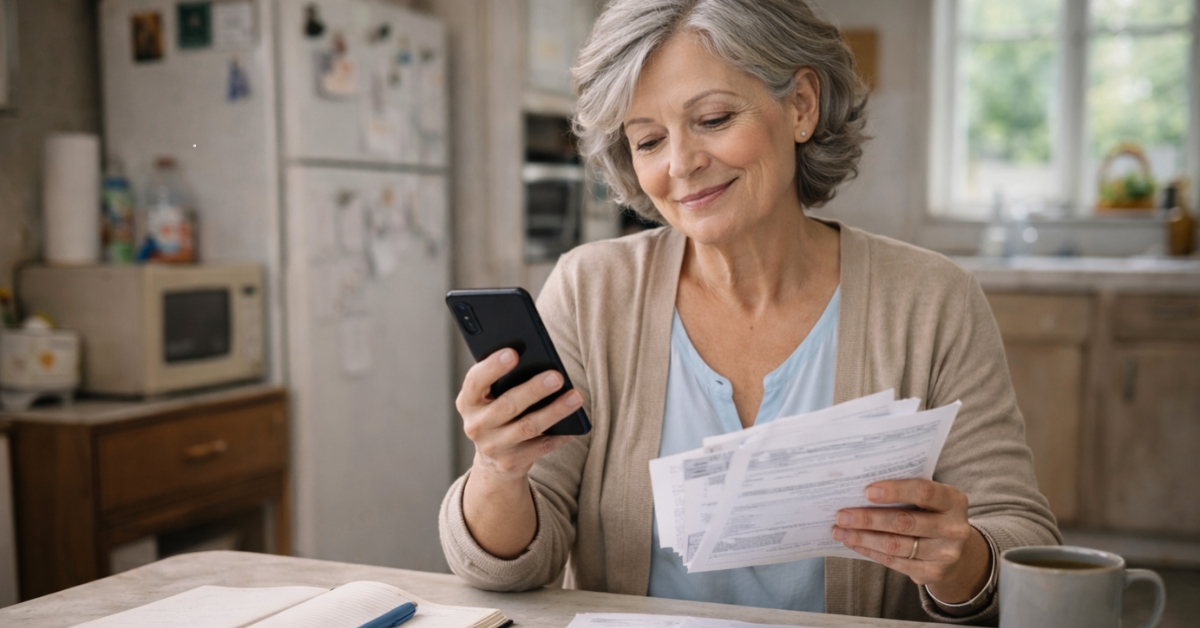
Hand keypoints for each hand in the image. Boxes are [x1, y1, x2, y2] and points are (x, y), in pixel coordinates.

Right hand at [457, 348, 582, 482]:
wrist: (493, 458)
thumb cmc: (497, 413)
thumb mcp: (489, 397)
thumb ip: (503, 380)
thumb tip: (539, 361)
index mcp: (468, 402)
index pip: (476, 381)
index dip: (493, 366)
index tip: (513, 353)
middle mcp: (476, 425)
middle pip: (508, 405)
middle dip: (534, 389)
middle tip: (557, 376)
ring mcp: (493, 447)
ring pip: (528, 427)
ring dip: (554, 411)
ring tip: (575, 397)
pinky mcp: (511, 463)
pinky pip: (541, 446)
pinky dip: (559, 435)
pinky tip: (574, 423)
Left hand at [831, 479, 991, 603]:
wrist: (956, 553)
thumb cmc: (932, 515)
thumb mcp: (931, 500)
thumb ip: (906, 492)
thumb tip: (859, 489)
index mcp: (953, 500)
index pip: (924, 492)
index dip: (895, 491)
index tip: (867, 491)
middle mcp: (953, 528)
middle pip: (904, 522)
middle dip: (868, 518)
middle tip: (841, 515)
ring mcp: (944, 553)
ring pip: (895, 545)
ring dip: (862, 537)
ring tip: (839, 531)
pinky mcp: (933, 572)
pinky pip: (894, 562)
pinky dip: (870, 551)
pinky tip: (853, 543)